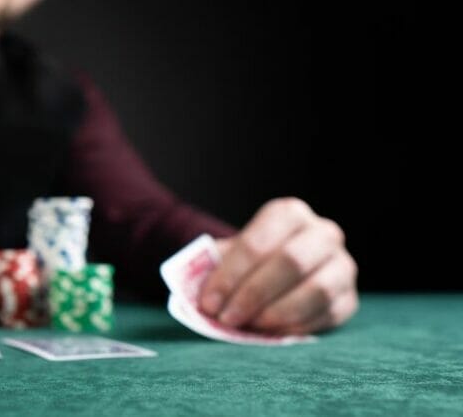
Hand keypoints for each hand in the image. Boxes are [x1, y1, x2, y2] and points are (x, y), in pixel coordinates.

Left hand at [198, 197, 357, 334]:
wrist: (281, 271)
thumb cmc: (250, 262)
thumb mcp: (230, 255)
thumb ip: (214, 268)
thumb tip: (197, 298)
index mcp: (288, 213)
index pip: (257, 242)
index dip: (231, 275)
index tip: (209, 302)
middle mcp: (323, 232)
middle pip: (291, 262)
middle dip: (253, 294)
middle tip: (227, 318)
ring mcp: (342, 265)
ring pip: (316, 289)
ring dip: (277, 312)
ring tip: (249, 325)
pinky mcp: (350, 298)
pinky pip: (327, 314)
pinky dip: (295, 327)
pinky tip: (270, 332)